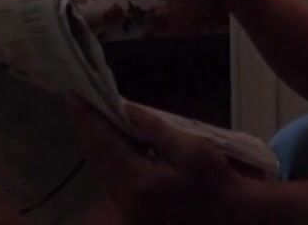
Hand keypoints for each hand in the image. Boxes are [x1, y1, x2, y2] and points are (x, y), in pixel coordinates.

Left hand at [70, 98, 247, 223]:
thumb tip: (126, 108)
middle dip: (86, 128)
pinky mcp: (134, 210)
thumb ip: (156, 129)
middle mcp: (124, 199)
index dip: (87, 118)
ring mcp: (127, 208)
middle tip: (80, 101)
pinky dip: (108, 156)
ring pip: (101, 170)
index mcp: (138, 183)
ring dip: (96, 143)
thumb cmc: (217, 180)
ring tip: (92, 115)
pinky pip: (112, 179)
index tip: (75, 95)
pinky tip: (112, 140)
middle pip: (95, 158)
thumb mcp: (192, 149)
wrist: (232, 217)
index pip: (103, 144)